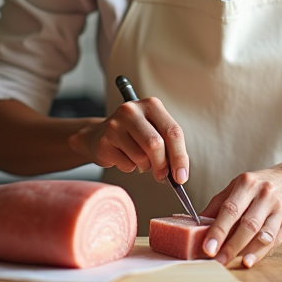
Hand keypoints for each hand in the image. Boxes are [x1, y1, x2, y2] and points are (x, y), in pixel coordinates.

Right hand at [69, 97, 189, 184]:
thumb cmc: (134, 136)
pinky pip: (126, 164)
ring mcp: (115, 124)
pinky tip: (124, 157)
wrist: (99, 135)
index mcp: (151, 105)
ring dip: (145, 166)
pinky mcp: (104, 141)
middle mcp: (132, 110)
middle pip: (156, 144)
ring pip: (141, 156)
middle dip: (162, 165)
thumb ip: (169, 148)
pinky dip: (130, 167)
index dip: (180, 156)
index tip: (181, 176)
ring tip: (139, 159)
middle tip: (163, 176)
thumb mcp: (155, 132)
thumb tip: (179, 174)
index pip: (173, 131)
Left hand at [201, 166, 281, 267]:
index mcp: (247, 183)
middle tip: (215, 259)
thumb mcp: (238, 187)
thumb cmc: (259, 187)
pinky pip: (273, 241)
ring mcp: (278, 209)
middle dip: (230, 245)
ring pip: (261, 235)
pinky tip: (248, 260)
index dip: (218, 230)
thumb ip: (218, 205)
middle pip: (247, 225)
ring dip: (245, 251)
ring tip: (229, 262)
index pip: (230, 209)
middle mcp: (265, 195)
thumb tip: (196, 224)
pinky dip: (260, 253)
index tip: (207, 247)